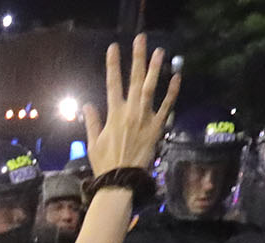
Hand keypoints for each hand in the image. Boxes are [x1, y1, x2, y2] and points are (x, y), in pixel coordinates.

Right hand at [80, 34, 179, 176]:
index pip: (112, 83)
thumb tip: (87, 105)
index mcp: (113, 114)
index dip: (113, 64)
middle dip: (137, 58)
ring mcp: (145, 118)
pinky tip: (177, 77)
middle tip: (141, 39)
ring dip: (155, 68)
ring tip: (159, 51)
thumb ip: (92, 121)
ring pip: (151, 88)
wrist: (122, 180)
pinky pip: (167, 106)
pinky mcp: (157, 127)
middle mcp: (130, 112)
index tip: (113, 47)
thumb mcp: (93, 143)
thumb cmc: (105, 163)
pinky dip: (172, 91)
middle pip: (135, 79)